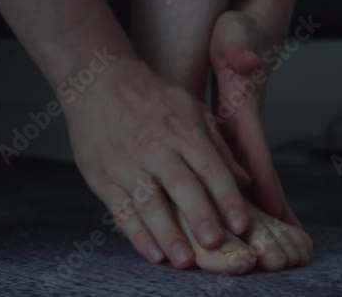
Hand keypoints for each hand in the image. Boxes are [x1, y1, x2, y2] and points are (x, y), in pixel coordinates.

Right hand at [64, 57, 251, 267]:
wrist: (97, 81)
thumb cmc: (151, 98)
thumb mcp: (190, 108)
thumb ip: (217, 146)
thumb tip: (245, 181)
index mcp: (182, 131)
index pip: (209, 167)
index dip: (227, 197)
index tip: (242, 224)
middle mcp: (155, 147)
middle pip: (181, 185)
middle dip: (199, 216)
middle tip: (216, 244)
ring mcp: (127, 163)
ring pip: (149, 202)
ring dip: (167, 233)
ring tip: (183, 261)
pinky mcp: (103, 177)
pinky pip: (120, 209)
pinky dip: (136, 233)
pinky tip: (152, 253)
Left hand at [209, 10, 300, 226]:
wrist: (243, 28)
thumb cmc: (238, 32)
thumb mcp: (236, 36)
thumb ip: (242, 50)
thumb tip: (247, 63)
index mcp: (245, 111)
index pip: (256, 155)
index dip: (266, 187)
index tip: (276, 217)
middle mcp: (245, 124)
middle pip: (257, 173)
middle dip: (269, 209)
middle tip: (282, 245)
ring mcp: (239, 128)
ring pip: (247, 173)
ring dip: (256, 204)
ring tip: (268, 240)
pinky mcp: (230, 126)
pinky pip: (233, 163)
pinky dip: (240, 188)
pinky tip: (238, 208)